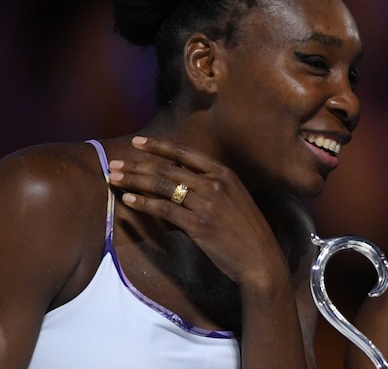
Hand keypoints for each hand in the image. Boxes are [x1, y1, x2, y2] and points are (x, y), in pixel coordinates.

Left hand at [107, 136, 288, 288]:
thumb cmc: (246, 230)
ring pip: (163, 186)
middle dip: (138, 165)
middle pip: (169, 169)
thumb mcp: (234, 198)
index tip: (137, 143)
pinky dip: (143, 203)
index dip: (159, 146)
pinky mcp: (199, 225)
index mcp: (225, 173)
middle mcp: (216, 184)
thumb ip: (209, 185)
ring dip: (134, 180)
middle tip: (115, 163)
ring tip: (114, 177)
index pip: (186, 153)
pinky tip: (128, 199)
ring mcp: (208, 204)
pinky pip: (165, 209)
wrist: (260, 257)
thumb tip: (178, 178)